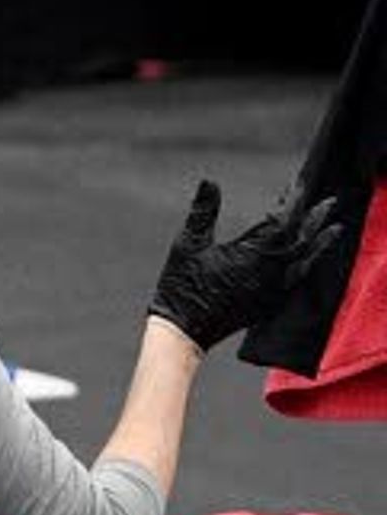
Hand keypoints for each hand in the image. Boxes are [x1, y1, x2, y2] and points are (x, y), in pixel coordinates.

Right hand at [148, 180, 346, 350]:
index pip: (283, 221)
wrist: (183, 332)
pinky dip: (309, 264)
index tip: (297, 185)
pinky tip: (312, 259)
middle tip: (328, 203)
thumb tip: (209, 181)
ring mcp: (274, 290)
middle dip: (315, 219)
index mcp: (253, 255)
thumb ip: (202, 212)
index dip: (292, 201)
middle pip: (302, 239)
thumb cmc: (180, 288)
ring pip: (306, 261)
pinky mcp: (272, 303)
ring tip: (333, 229)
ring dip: (320, 243)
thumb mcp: (187, 245)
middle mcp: (271, 273)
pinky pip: (300, 280)